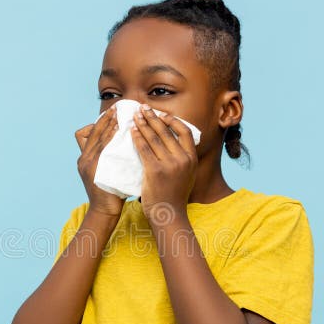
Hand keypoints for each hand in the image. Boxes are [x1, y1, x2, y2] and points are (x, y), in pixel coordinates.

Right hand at [74, 105, 124, 217]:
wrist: (105, 211)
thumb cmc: (111, 193)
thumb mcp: (107, 173)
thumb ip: (110, 160)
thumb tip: (124, 146)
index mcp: (84, 159)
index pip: (87, 134)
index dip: (99, 122)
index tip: (111, 112)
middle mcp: (83, 159)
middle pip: (92, 132)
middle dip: (104, 119)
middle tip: (117, 108)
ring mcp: (87, 163)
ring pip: (96, 138)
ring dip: (108, 124)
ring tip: (119, 115)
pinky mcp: (93, 167)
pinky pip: (101, 147)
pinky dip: (109, 136)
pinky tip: (119, 129)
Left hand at [131, 103, 197, 222]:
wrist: (168, 214)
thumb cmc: (173, 195)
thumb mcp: (186, 175)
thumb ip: (182, 159)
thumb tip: (172, 142)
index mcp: (192, 159)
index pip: (185, 132)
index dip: (172, 121)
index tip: (162, 114)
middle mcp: (183, 159)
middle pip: (166, 132)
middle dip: (153, 118)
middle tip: (143, 108)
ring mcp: (170, 165)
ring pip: (154, 138)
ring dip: (143, 124)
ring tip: (135, 116)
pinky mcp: (155, 171)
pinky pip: (144, 149)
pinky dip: (137, 138)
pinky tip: (131, 131)